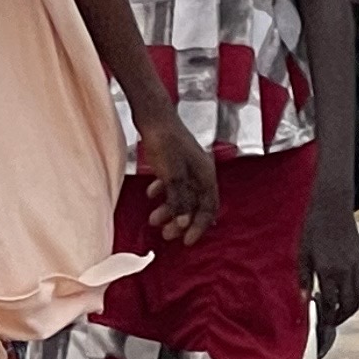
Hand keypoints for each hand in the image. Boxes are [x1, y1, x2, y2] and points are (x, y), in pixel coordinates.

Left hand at [136, 108, 219, 245]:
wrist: (153, 116)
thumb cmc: (166, 143)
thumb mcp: (173, 176)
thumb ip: (180, 200)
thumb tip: (185, 224)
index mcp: (206, 175)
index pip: (209, 208)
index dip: (199, 226)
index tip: (187, 242)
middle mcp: (199, 172)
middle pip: (195, 204)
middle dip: (181, 221)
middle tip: (166, 235)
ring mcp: (186, 167)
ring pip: (182, 195)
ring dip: (169, 209)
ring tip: (153, 219)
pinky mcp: (173, 162)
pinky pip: (171, 184)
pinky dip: (163, 192)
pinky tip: (150, 194)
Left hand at [301, 180, 358, 352]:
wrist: (331, 206)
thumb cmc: (314, 226)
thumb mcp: (302, 253)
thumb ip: (304, 278)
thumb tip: (303, 298)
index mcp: (328, 270)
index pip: (331, 303)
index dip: (326, 316)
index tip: (321, 322)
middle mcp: (346, 270)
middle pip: (349, 304)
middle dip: (341, 317)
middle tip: (332, 321)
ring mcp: (357, 264)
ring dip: (353, 307)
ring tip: (342, 311)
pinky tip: (354, 293)